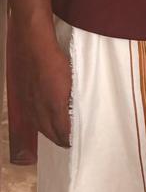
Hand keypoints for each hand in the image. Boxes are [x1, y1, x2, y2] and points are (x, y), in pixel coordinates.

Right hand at [17, 28, 71, 147]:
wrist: (33, 49)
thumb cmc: (56, 62)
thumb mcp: (72, 80)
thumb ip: (73, 99)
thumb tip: (77, 111)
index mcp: (54, 106)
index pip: (61, 132)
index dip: (68, 140)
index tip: (75, 142)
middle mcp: (39, 110)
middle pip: (49, 133)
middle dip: (59, 140)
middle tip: (68, 141)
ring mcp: (29, 105)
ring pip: (39, 127)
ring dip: (49, 133)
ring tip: (58, 134)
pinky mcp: (23, 99)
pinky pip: (31, 118)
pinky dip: (39, 124)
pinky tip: (44, 122)